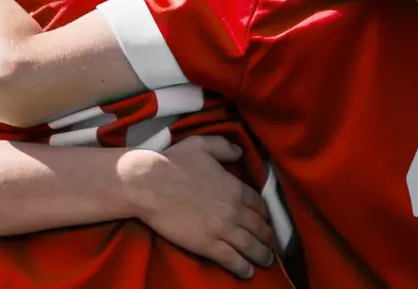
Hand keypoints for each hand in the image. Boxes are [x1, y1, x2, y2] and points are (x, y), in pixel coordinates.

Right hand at [121, 137, 273, 278]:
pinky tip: (247, 272)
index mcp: (235, 188)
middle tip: (269, 244)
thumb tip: (240, 150)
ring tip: (264, 260)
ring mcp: (223, 229)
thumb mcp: (201, 145)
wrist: (148, 183)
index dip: (264, 215)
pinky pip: (233, 260)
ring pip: (252, 247)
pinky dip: (243, 268)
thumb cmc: (172, 162)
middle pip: (260, 228)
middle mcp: (235, 210)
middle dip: (267, 238)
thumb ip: (223, 147)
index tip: (264, 220)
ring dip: (261, 256)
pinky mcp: (208, 245)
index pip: (260, 205)